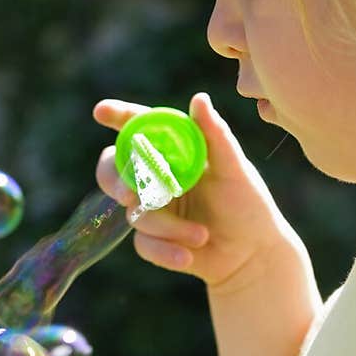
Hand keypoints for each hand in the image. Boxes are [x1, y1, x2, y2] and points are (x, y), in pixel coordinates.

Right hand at [92, 93, 300, 290]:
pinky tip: (189, 257)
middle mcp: (158, 176)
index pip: (141, 128)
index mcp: (176, 152)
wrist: (253, 256)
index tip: (102, 112)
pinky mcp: (154, 240)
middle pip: (114, 168)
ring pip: (135, 213)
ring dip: (168, 227)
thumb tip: (199, 99)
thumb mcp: (235, 170)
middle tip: (130, 195)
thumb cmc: (248, 206)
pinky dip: (165, 251)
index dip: (118, 117)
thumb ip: (215, 136)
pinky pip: (143, 244)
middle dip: (115, 181)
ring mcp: (153, 208)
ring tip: (202, 235)